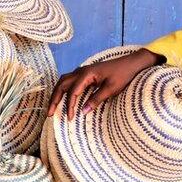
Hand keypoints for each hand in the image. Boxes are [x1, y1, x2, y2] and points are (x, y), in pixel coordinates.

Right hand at [47, 48, 164, 119]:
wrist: (131, 63)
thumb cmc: (123, 74)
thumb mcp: (111, 89)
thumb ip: (96, 99)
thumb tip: (83, 112)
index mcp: (86, 73)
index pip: (72, 91)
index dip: (69, 105)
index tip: (69, 118)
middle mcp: (81, 70)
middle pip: (62, 84)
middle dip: (54, 99)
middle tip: (49, 113)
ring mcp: (82, 71)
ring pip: (63, 81)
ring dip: (57, 93)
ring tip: (53, 106)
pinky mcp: (86, 73)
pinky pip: (69, 81)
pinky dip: (63, 90)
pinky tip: (64, 98)